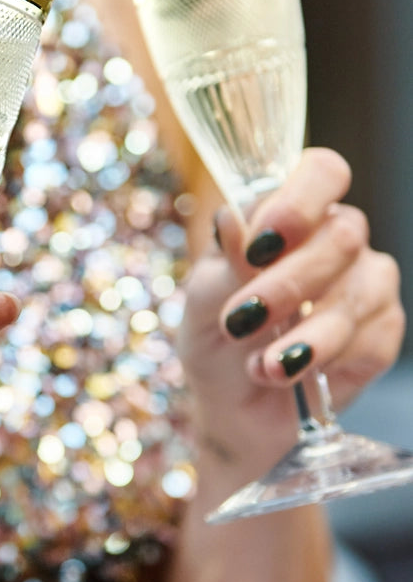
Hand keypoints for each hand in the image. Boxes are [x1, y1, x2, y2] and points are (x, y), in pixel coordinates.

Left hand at [177, 147, 404, 475]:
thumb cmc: (214, 340)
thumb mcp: (201, 300)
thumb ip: (222, 261)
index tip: (261, 244)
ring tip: (261, 364)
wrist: (232, 409)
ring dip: (305, 334)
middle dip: (289, 282)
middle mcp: (336, 239)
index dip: (300, 201)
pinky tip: (287, 373)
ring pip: (360, 289)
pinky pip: (371, 337)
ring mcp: (366, 284)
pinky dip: (323, 360)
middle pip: (343, 234)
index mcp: (290, 214)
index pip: (322, 172)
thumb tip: (231, 218)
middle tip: (243, 319)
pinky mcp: (381, 332)